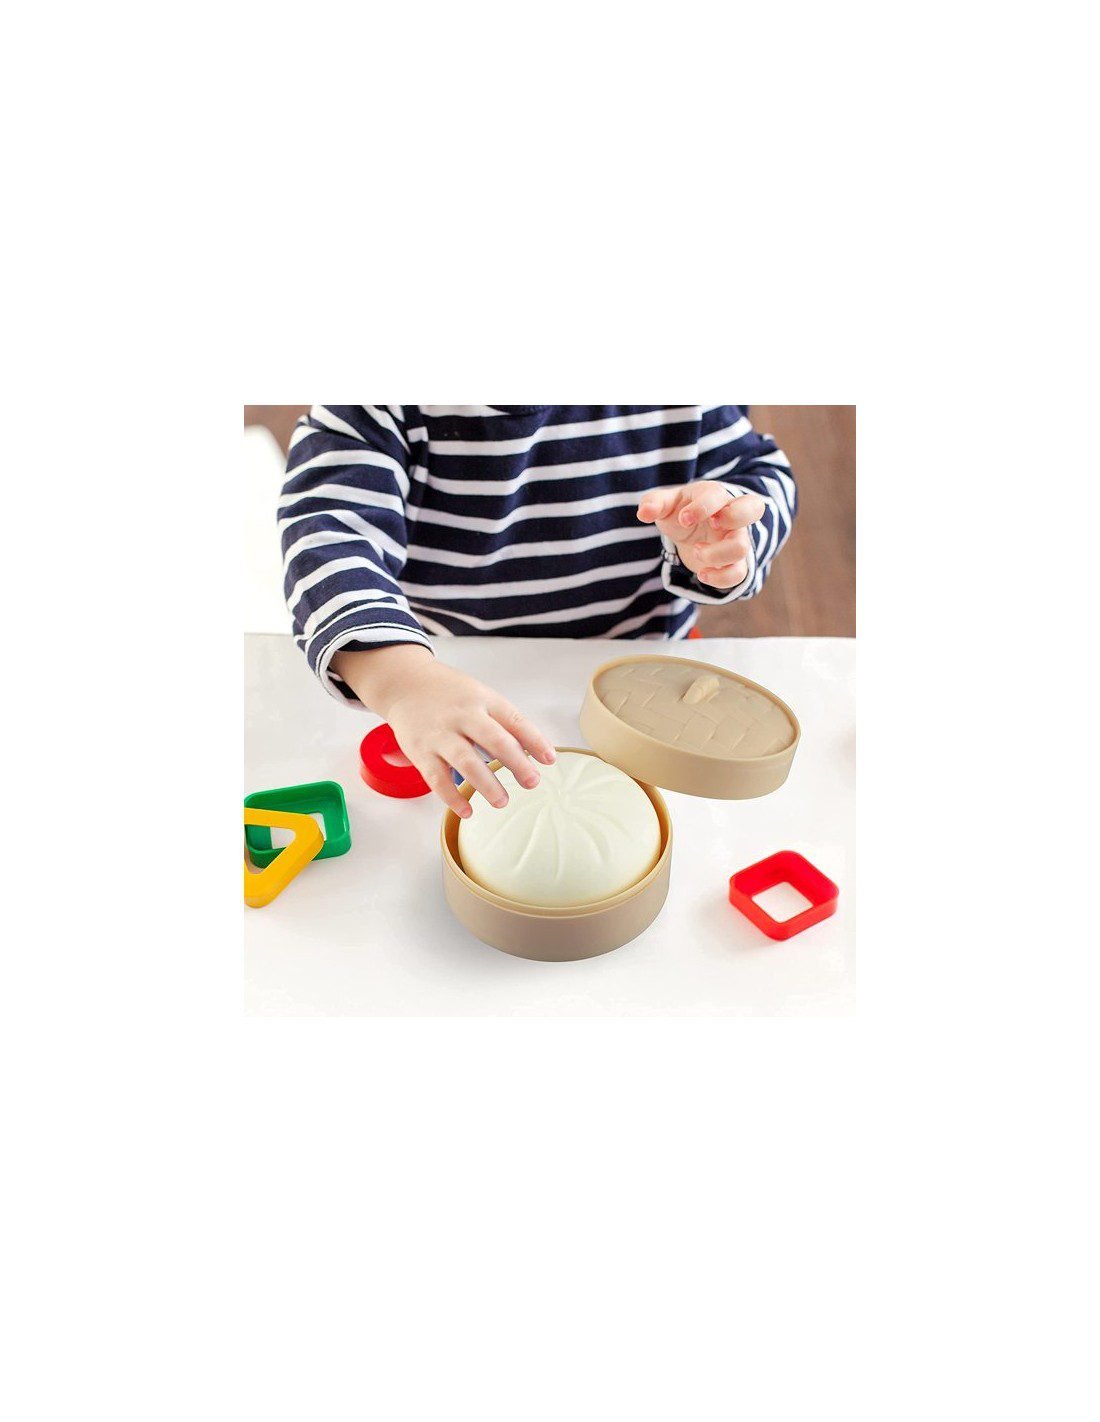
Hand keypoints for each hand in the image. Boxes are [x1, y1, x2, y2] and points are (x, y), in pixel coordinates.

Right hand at [332, 645, 555, 817]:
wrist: (404, 683)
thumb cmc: (449, 694)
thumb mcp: (480, 696)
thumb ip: (504, 721)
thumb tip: (536, 751)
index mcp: (482, 700)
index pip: (514, 720)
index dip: (534, 740)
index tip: (549, 760)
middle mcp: (462, 715)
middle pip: (494, 740)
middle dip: (516, 763)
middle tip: (532, 783)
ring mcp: (439, 734)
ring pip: (465, 761)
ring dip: (486, 784)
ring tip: (502, 801)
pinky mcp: (420, 751)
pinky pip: (437, 778)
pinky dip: (452, 797)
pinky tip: (467, 811)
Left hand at [637, 482, 766, 588]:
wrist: (693, 532)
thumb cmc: (682, 511)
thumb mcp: (666, 505)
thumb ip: (654, 503)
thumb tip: (643, 513)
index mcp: (714, 495)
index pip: (717, 494)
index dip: (702, 507)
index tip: (684, 519)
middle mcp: (731, 515)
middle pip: (754, 508)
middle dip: (733, 516)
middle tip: (712, 523)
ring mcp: (737, 539)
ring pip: (742, 547)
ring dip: (716, 554)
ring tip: (696, 552)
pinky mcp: (736, 562)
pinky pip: (739, 573)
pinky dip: (720, 578)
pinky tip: (702, 574)